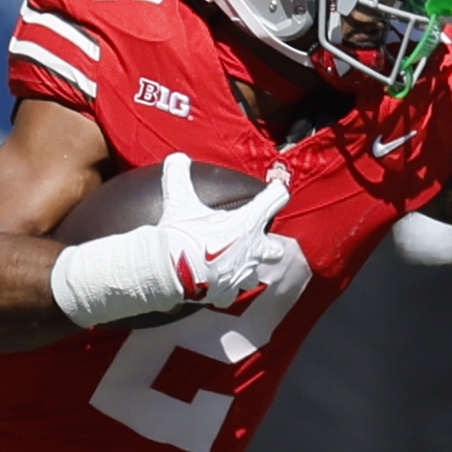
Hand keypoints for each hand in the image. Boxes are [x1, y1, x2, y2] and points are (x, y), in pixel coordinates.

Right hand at [156, 152, 295, 310]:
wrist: (173, 270)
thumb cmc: (183, 232)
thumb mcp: (179, 198)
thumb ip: (179, 174)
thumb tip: (177, 158)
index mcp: (248, 223)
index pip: (275, 200)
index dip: (277, 193)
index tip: (279, 190)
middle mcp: (253, 250)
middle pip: (275, 249)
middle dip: (268, 247)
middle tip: (257, 242)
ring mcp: (242, 274)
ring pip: (254, 275)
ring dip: (245, 270)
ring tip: (233, 266)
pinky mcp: (228, 293)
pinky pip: (231, 294)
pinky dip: (224, 290)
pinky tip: (215, 285)